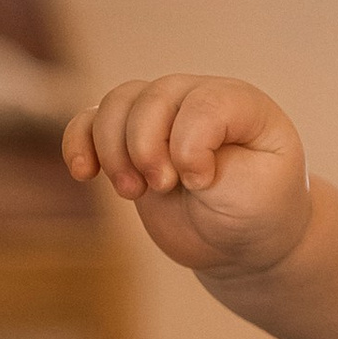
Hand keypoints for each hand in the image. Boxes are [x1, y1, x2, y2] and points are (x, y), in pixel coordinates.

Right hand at [63, 74, 308, 277]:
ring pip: (116, 105)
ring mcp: (161, 117)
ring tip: (133, 192)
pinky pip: (90, 122)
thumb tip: (167, 153)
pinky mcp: (129, 140)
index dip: (190, 145)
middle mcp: (198, 98)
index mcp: (240, 103)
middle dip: (145, 148)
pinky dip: (78, 143)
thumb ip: (219, 164)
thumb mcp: (258, 192)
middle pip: (151, 98)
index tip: (201, 182)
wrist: (241, 241)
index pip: (202, 103)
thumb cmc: (259, 212)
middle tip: (162, 188)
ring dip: (113, 151)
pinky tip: (83, 173)